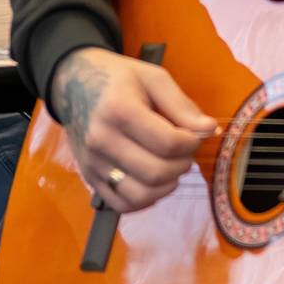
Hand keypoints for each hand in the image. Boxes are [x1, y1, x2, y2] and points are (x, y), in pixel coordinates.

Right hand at [49, 46, 216, 212]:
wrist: (73, 85)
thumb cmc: (118, 79)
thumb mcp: (153, 78)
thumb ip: (182, 106)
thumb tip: (210, 130)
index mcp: (119, 110)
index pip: (169, 143)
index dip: (192, 143)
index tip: (194, 135)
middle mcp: (101, 140)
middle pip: (157, 172)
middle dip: (182, 165)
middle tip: (184, 152)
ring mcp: (93, 163)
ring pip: (141, 195)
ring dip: (166, 186)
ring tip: (170, 166)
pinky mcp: (89, 178)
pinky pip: (123, 205)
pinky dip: (145, 199)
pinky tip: (153, 180)